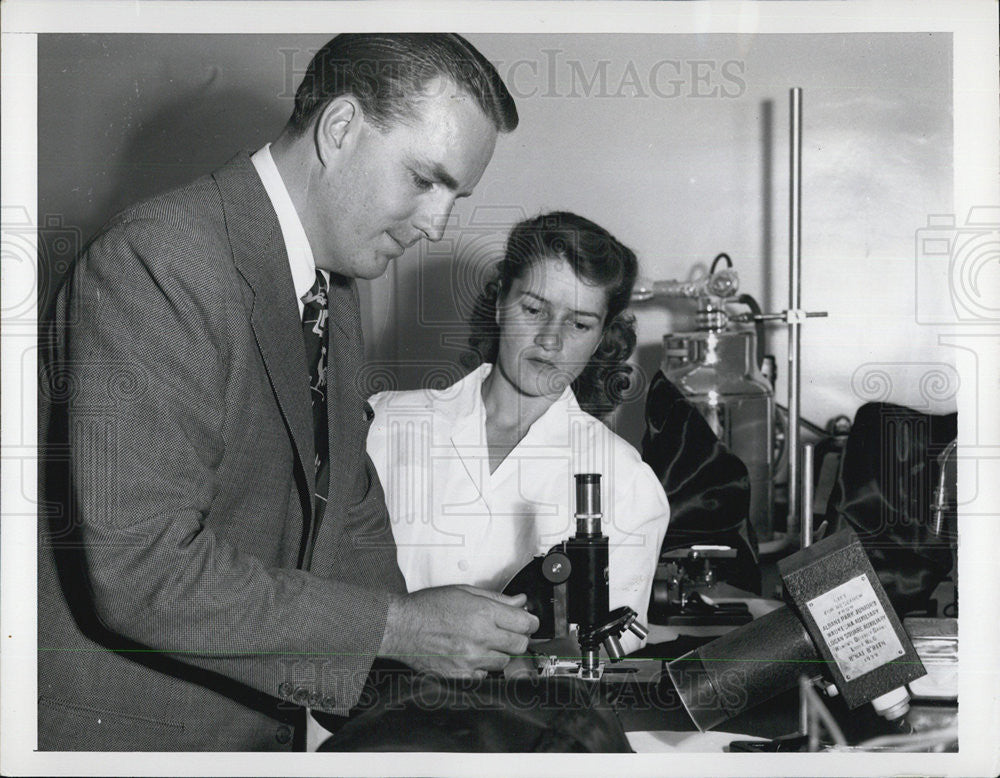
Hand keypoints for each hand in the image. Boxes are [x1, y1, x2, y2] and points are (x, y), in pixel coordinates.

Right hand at [378, 584, 538, 677]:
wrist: (401, 627)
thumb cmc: (427, 607)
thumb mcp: (463, 592)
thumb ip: (496, 598)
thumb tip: (519, 602)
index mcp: (483, 613)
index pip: (525, 623)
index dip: (530, 622)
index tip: (528, 622)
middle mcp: (481, 637)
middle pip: (520, 645)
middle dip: (518, 638)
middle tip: (507, 633)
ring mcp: (471, 659)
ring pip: (504, 662)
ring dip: (499, 653)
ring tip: (482, 643)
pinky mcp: (461, 676)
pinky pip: (484, 676)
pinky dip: (481, 668)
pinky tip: (469, 655)